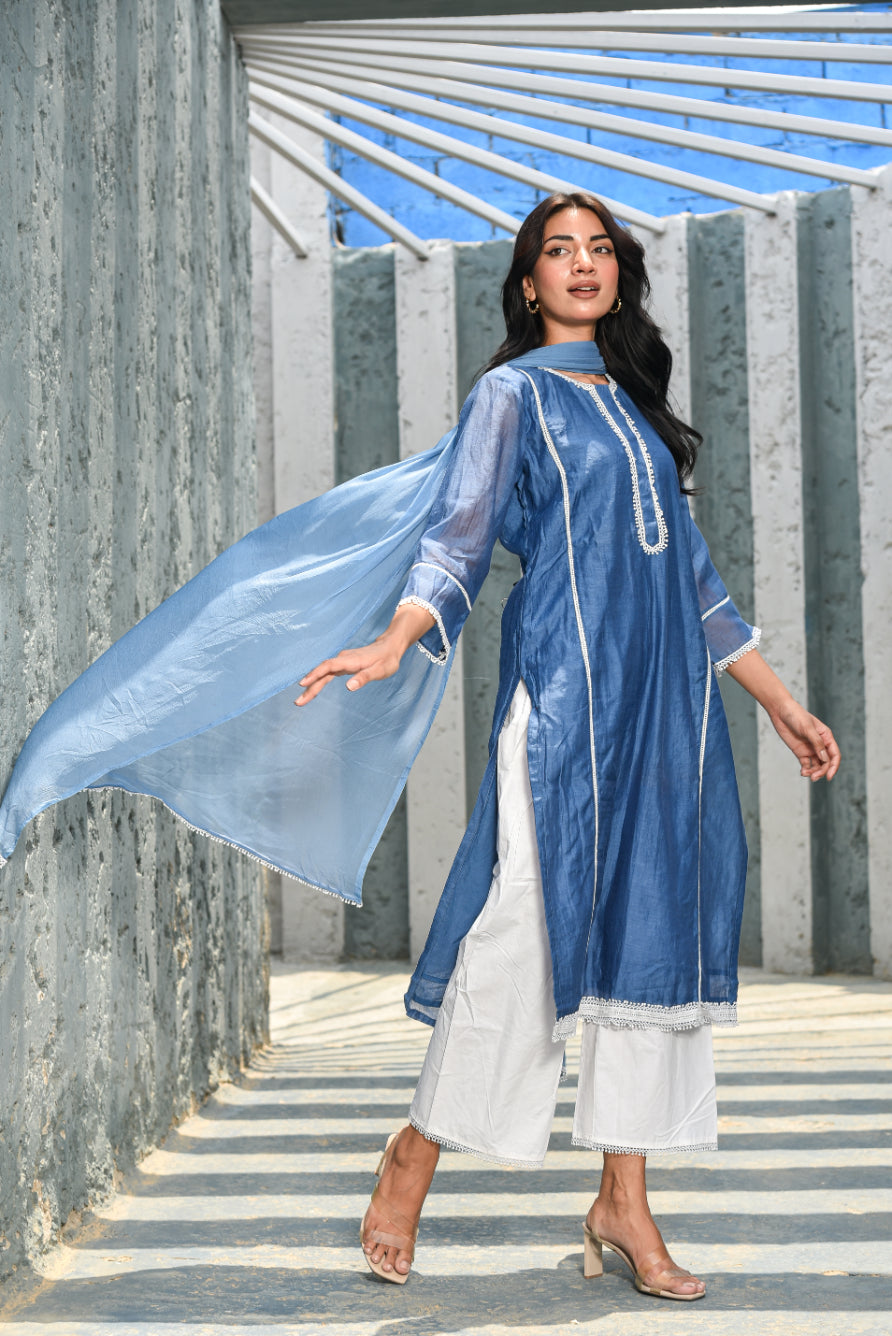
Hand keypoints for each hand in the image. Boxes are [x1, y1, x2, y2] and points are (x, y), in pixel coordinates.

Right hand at [294, 633, 403, 705]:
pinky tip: (312, 689)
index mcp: (349, 660)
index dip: (315, 675)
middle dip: (309, 686)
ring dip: (312, 686)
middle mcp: (342, 659)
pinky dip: (318, 681)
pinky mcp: (343, 665)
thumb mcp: (379, 671)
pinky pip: (327, 673)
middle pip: (322, 672)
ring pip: (323, 674)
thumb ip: (364, 678)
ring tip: (302, 700)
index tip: (303, 684)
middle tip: (298, 702)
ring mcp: (341, 662)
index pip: (328, 667)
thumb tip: (349, 687)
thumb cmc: (386, 660)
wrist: (389, 647)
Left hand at [724, 648, 839, 781]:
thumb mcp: (807, 728)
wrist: (780, 711)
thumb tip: (825, 758)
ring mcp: (810, 748)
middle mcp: (820, 744)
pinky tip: (803, 772)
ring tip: (807, 775)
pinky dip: (806, 770)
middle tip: (814, 778)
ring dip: (814, 772)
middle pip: (826, 762)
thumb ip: (817, 743)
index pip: (834, 755)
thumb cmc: (796, 715)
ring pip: (817, 765)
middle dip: (822, 771)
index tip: (829, 776)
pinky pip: (806, 764)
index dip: (834, 766)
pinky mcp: (800, 751)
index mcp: (826, 736)